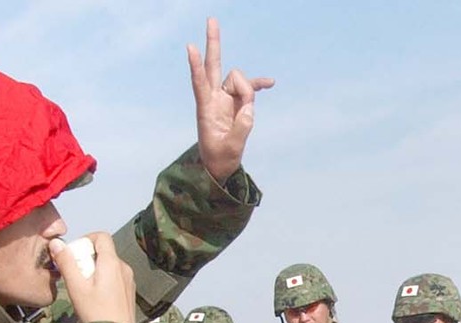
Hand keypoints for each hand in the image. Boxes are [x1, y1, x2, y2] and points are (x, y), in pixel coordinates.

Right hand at [52, 233, 134, 322]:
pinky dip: (103, 278)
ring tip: (83, 286)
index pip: (102, 236)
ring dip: (94, 269)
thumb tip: (57, 243)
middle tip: (75, 273)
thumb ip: (66, 262)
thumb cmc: (96, 312)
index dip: (86, 239)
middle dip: (87, 257)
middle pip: (104, 251)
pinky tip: (95, 295)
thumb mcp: (76, 286)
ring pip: (109, 264)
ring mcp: (129, 280)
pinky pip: (115, 276)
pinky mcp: (129, 291)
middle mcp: (124, 268)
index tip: (75, 252)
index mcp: (112, 263)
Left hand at [188, 18, 274, 181]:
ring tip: (249, 113)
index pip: (199, 83)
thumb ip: (242, 129)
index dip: (196, 66)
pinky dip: (258, 85)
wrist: (220, 165)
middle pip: (213, 65)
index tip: (191, 47)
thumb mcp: (231, 149)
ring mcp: (226, 98)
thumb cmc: (219, 159)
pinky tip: (270, 83)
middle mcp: (214, 98)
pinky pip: (249, 89)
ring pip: (239, 81)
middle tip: (212, 19)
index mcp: (206, 109)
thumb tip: (250, 109)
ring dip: (249, 91)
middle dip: (213, 44)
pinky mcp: (237, 103)